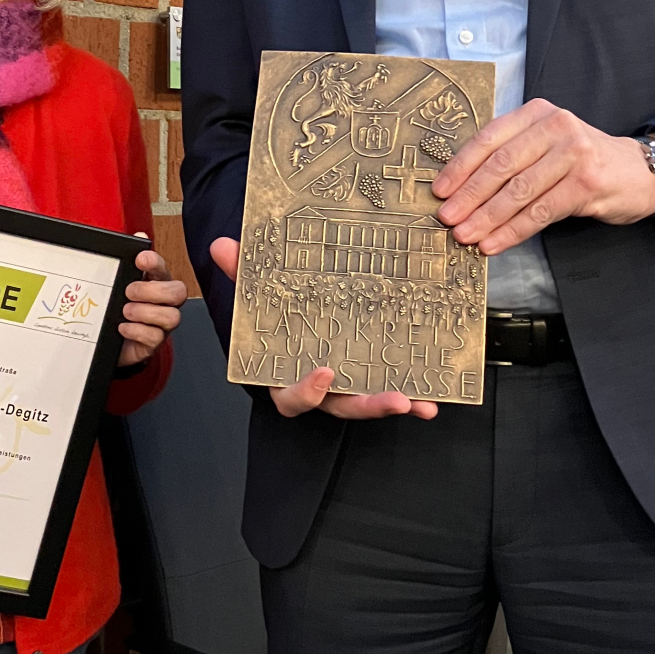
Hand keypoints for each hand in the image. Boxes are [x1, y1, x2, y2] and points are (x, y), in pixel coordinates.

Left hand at [117, 234, 186, 366]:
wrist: (108, 339)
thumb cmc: (117, 307)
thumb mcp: (117, 282)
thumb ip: (127, 261)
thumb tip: (139, 236)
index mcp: (156, 282)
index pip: (163, 268)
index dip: (155, 262)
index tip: (140, 260)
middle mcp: (164, 302)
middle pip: (178, 292)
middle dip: (153, 291)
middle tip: (129, 292)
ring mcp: (162, 323)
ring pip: (172, 316)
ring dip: (146, 312)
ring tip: (125, 311)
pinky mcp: (154, 342)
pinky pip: (155, 337)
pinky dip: (137, 331)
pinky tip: (122, 327)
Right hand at [209, 238, 437, 420]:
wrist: (299, 312)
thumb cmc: (277, 313)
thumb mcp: (259, 294)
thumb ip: (242, 275)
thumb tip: (221, 246)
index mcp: (288, 375)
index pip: (292, 398)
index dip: (306, 392)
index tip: (324, 373)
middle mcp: (322, 388)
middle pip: (341, 407)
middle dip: (367, 405)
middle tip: (394, 398)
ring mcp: (349, 386)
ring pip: (370, 403)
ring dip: (397, 404)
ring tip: (420, 401)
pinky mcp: (373, 379)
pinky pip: (395, 393)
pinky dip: (415, 399)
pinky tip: (433, 400)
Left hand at [431, 99, 654, 253]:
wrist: (639, 171)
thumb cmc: (582, 160)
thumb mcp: (546, 144)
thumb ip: (511, 155)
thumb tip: (461, 189)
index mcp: (537, 113)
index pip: (489, 139)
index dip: (460, 167)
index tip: (439, 191)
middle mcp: (555, 127)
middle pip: (501, 165)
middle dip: (469, 196)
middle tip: (447, 219)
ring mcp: (574, 153)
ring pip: (519, 191)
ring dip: (487, 218)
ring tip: (466, 236)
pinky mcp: (586, 183)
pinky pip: (540, 212)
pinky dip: (513, 231)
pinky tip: (495, 244)